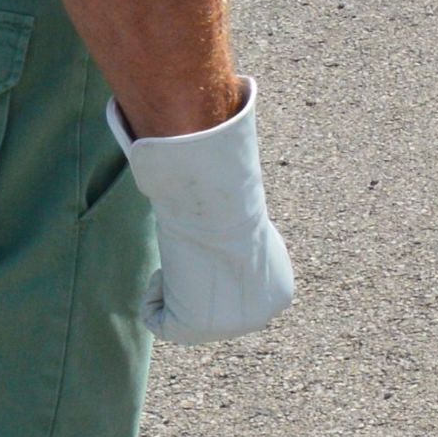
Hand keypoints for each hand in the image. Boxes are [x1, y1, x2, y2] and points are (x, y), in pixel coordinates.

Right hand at [109, 82, 296, 344]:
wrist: (218, 206)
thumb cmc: (230, 197)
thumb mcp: (246, 210)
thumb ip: (246, 203)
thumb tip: (243, 106)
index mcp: (282, 292)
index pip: (232, 292)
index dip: (214, 266)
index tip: (216, 245)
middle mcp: (263, 316)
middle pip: (207, 306)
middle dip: (194, 278)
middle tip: (197, 252)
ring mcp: (232, 329)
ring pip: (181, 313)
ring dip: (176, 282)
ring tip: (191, 256)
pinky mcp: (196, 330)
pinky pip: (159, 322)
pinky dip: (155, 297)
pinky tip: (176, 271)